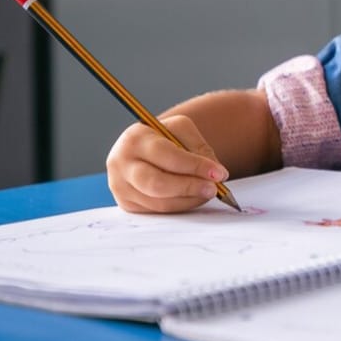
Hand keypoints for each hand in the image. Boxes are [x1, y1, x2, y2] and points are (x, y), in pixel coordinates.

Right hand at [106, 115, 228, 212]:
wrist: (145, 148)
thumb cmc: (166, 137)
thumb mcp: (181, 130)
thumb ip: (198, 148)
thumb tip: (215, 174)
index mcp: (134, 138)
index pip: (166, 155)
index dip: (194, 166)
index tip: (219, 172)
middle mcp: (121, 163)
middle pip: (157, 183)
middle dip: (190, 187)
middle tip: (214, 188)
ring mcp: (121, 186)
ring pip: (159, 202)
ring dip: (189, 200)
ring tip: (208, 192)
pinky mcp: (127, 204)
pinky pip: (158, 210)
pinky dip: (180, 205)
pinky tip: (193, 197)